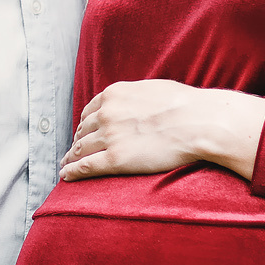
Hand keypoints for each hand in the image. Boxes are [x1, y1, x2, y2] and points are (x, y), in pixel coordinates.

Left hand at [61, 79, 264, 182]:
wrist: (198, 122)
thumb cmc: (184, 105)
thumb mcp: (151, 89)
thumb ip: (134, 96)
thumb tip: (135, 101)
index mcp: (114, 95)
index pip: (90, 112)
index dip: (85, 125)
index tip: (83, 132)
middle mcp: (106, 114)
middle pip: (83, 131)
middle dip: (77, 141)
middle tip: (73, 151)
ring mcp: (109, 137)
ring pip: (81, 148)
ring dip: (71, 157)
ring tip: (66, 165)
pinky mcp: (116, 159)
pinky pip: (86, 166)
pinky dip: (72, 171)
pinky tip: (66, 175)